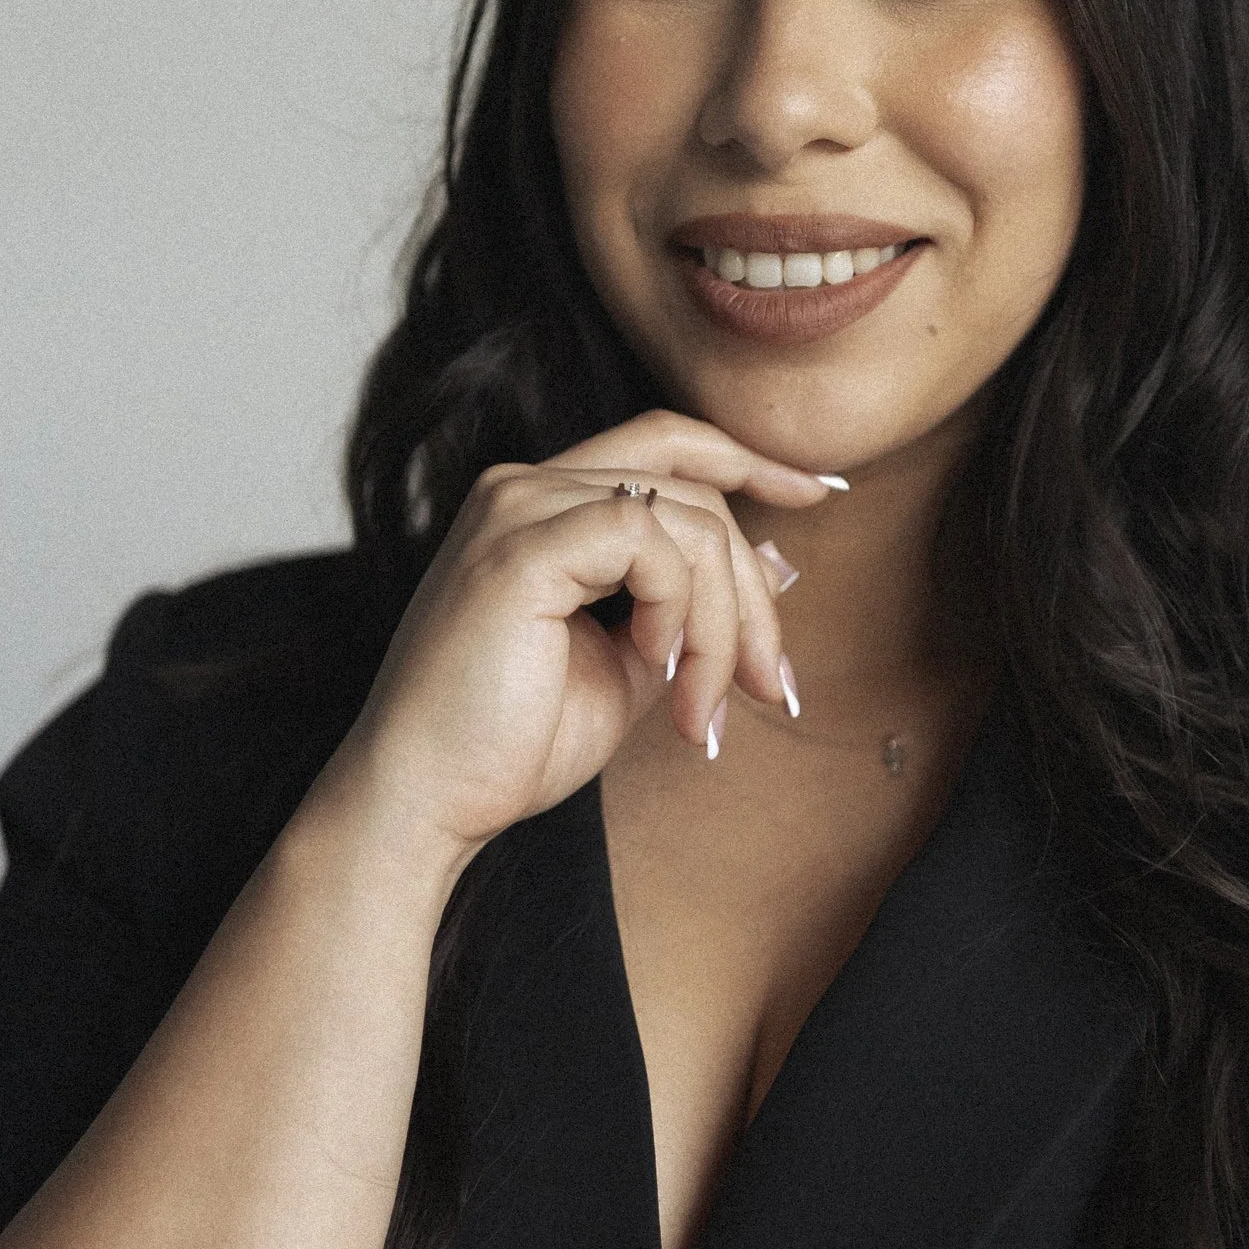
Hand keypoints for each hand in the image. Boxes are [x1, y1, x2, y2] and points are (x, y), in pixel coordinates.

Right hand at [337, 415, 838, 868]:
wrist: (427, 803)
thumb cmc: (513, 745)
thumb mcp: (631, 667)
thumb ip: (689, 609)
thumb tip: (779, 562)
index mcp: (544, 508)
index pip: (667, 445)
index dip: (751, 459)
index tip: (820, 493)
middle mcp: (525, 488)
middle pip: (696, 490)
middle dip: (752, 594)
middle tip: (768, 687)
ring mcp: (517, 507)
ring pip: (688, 517)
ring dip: (721, 623)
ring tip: (701, 708)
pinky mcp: (520, 545)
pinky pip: (650, 540)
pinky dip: (678, 609)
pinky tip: (654, 668)